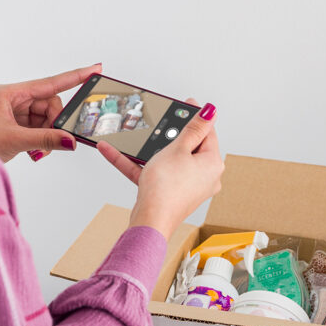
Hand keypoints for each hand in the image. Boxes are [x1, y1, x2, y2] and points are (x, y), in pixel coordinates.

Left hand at [0, 64, 100, 162]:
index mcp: (9, 93)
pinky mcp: (15, 126)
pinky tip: (35, 151)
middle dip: (54, 123)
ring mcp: (14, 113)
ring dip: (48, 135)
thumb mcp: (15, 140)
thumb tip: (70, 141)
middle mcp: (13, 100)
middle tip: (56, 139)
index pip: (49, 83)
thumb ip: (46, 139)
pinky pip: (39, 129)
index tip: (94, 70)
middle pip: (49, 105)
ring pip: (46, 119)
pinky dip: (41, 140)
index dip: (74, 77)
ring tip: (38, 150)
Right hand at [97, 100, 223, 239]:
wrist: (149, 221)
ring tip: (135, 137)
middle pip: (188, 146)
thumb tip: (210, 111)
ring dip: (149, 149)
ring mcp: (188, 187)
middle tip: (162, 120)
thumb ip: (193, 129)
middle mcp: (205, 176)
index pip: (207, 133)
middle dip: (171, 135)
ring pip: (168, 160)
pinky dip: (138, 164)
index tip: (186, 104)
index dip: (195, 117)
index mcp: (213, 163)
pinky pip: (154, 173)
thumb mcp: (178, 149)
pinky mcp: (171, 194)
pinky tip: (113, 152)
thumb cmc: (166, 189)